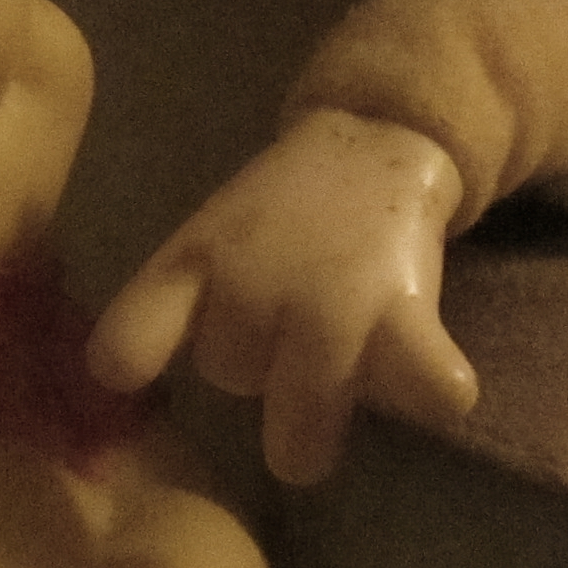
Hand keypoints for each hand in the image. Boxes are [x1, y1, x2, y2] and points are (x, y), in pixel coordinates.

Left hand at [89, 110, 478, 483]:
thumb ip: (180, 307)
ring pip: (301, 429)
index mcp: (195, 264)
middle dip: (260, 377)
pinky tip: (439, 378)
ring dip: (319, 419)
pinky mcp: (405, 318)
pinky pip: (424, 393)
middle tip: (290, 342)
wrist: (380, 138)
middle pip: (232, 381)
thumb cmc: (286, 211)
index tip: (140, 378)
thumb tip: (140, 396)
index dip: (131, 366)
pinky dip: (437, 392)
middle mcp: (252, 290)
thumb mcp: (212, 238)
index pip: (129, 343)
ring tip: (346, 379)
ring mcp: (329, 309)